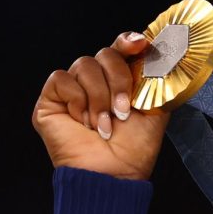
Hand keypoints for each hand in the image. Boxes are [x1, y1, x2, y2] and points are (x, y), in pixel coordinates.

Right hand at [31, 31, 170, 179]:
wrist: (113, 172)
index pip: (121, 48)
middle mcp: (96, 81)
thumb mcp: (155, 109)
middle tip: (123, 110)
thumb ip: (156, 81)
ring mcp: (73, 89)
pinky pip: (61, 78)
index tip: (140, 44)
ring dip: (100, 97)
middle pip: (105, 54)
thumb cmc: (134, 148)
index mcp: (120, 81)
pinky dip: (77, 99)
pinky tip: (83, 121)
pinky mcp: (51, 99)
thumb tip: (161, 56)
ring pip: (84, 65)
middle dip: (119, 80)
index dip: (128, 41)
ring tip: (104, 123)